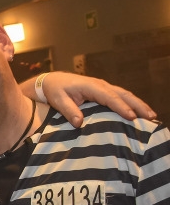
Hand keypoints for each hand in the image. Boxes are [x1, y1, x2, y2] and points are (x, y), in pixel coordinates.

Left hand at [28, 72, 155, 127]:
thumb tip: (79, 123)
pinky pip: (120, 97)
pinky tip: (138, 113)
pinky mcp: (104, 92)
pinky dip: (131, 104)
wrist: (52, 81)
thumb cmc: (55, 90)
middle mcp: (101, 85)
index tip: (131, 117)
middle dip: (137, 105)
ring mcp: (104, 87)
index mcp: (91, 86)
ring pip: (125, 95)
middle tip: (150, 116)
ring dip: (138, 104)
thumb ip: (69, 111)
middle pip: (123, 94)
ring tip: (151, 116)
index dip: (121, 106)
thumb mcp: (58, 100)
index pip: (109, 97)